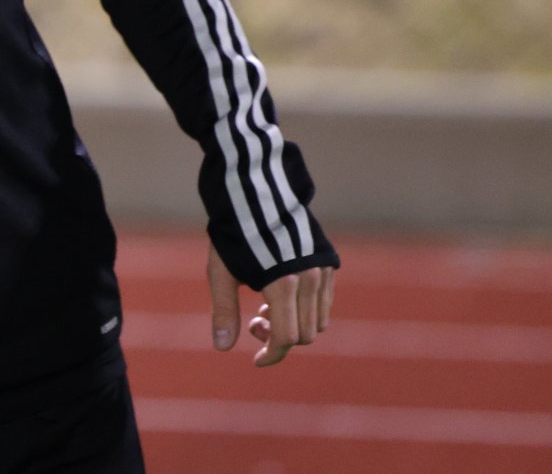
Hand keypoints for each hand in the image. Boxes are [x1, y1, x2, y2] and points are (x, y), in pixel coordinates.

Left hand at [207, 244, 334, 367]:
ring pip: (319, 321)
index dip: (271, 355)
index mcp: (282, 284)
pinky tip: (284, 294)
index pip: (286, 338)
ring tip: (267, 306)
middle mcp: (310, 279)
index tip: (256, 360)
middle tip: (255, 320)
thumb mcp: (221, 272)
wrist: (256, 191)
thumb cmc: (232, 232)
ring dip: (295, 325)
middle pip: (304, 334)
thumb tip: (222, 348)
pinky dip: (308, 310)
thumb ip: (224, 311)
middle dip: (280, 338)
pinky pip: (326, 302)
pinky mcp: (330, 261)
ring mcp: (323, 270)